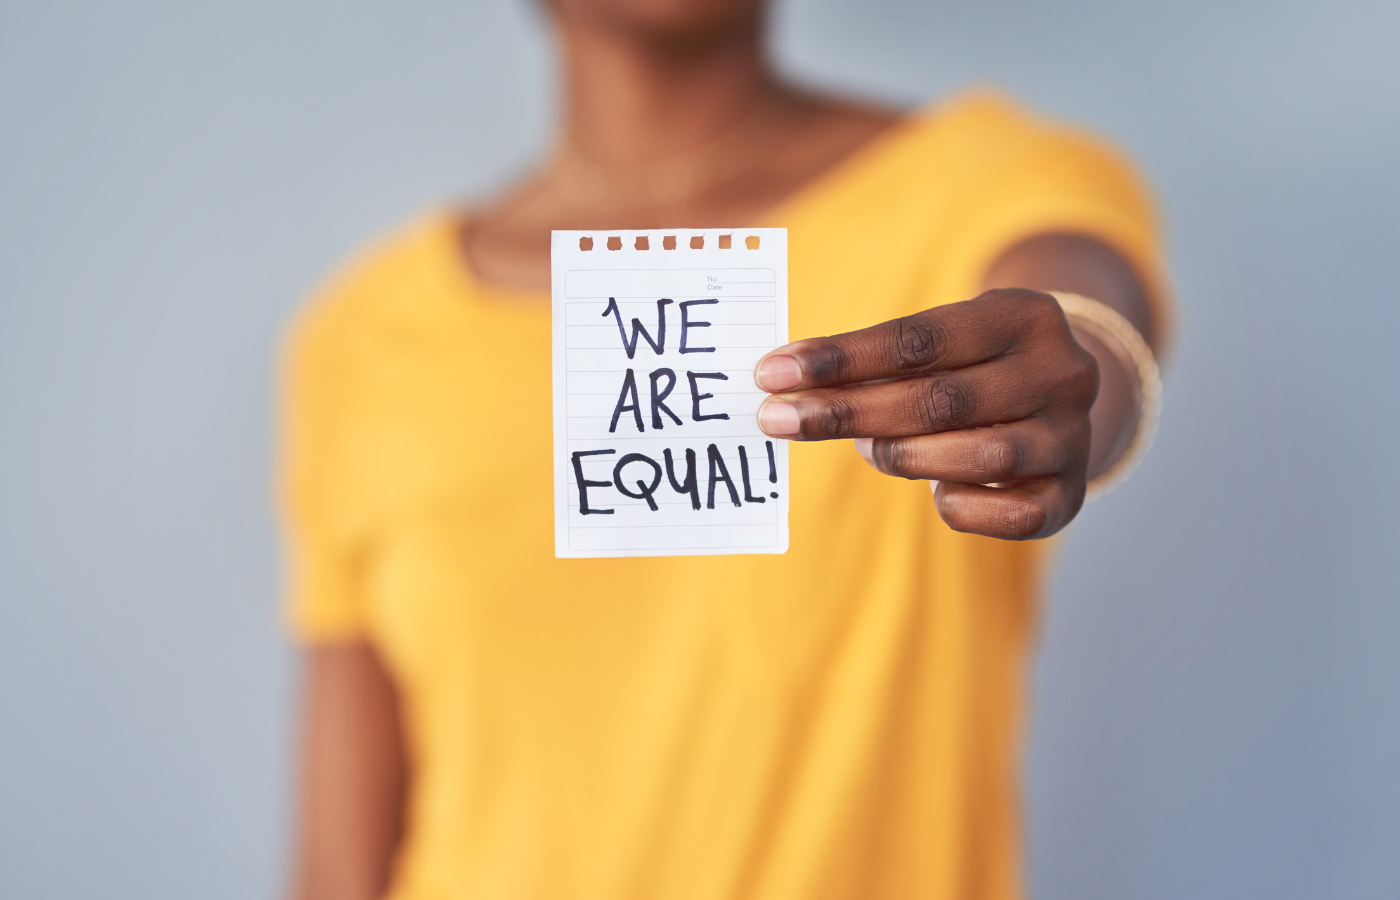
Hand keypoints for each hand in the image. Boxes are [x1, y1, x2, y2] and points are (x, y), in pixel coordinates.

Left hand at [753, 289, 1099, 539]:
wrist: (1064, 400)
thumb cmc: (974, 366)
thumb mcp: (944, 342)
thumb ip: (880, 362)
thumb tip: (788, 389)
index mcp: (1024, 314)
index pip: (918, 338)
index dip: (839, 359)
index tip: (772, 374)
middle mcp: (1061, 372)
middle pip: (939, 399)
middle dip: (846, 412)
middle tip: (777, 421)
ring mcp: (1071, 436)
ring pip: (978, 456)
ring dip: (902, 456)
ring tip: (866, 449)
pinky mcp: (1071, 497)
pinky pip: (1007, 515)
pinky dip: (957, 505)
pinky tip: (936, 491)